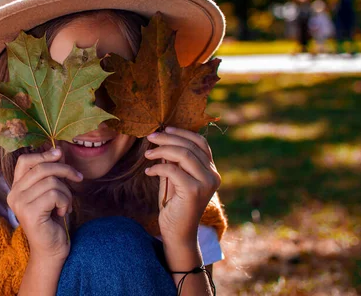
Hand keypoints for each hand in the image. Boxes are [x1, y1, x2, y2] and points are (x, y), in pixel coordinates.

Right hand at [7, 147, 82, 261]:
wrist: (51, 249)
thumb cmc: (53, 220)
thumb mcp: (51, 192)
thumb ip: (51, 174)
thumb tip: (58, 151)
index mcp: (16, 188)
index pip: (24, 161)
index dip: (43, 154)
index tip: (60, 153)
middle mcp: (14, 194)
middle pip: (42, 168)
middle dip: (65, 170)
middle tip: (78, 178)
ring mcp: (20, 203)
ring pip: (51, 181)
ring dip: (66, 192)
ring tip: (65, 205)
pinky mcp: (30, 212)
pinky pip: (54, 194)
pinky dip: (65, 201)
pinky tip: (61, 213)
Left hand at [144, 127, 220, 245]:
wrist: (177, 232)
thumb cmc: (174, 204)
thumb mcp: (175, 177)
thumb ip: (174, 160)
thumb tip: (163, 139)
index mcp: (211, 170)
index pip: (201, 142)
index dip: (182, 132)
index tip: (164, 129)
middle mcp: (213, 175)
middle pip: (191, 146)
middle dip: (168, 138)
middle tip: (150, 137)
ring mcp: (206, 183)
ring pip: (184, 154)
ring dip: (162, 150)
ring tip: (147, 154)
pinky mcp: (194, 191)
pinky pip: (173, 170)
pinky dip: (158, 167)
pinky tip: (149, 172)